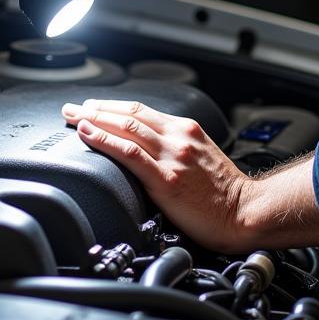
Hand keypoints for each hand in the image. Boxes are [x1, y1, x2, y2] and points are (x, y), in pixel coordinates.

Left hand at [62, 98, 248, 250]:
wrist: (245, 213)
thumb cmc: (224, 192)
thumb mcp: (200, 156)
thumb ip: (175, 148)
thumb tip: (146, 149)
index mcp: (185, 130)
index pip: (141, 110)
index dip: (112, 106)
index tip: (91, 106)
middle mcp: (178, 137)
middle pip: (129, 114)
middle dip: (96, 108)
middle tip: (72, 107)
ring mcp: (172, 156)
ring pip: (126, 127)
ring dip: (94, 119)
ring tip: (74, 117)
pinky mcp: (166, 179)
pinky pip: (129, 153)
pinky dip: (104, 140)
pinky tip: (88, 135)